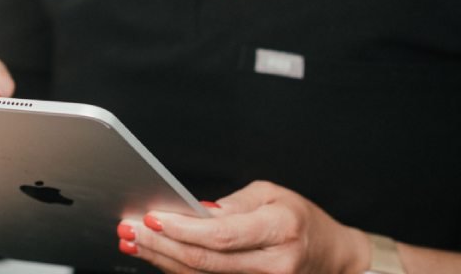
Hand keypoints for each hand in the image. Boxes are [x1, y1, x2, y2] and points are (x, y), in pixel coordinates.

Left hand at [117, 180, 366, 273]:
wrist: (331, 256)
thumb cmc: (300, 218)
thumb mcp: (272, 194)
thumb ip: (234, 204)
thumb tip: (195, 210)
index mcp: (280, 229)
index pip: (223, 235)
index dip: (184, 229)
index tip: (153, 218)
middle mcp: (274, 264)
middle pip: (206, 261)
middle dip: (161, 245)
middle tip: (130, 229)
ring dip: (162, 260)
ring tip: (132, 242)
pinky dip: (178, 269)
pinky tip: (157, 257)